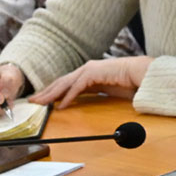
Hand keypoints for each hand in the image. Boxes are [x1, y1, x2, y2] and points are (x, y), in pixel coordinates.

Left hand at [28, 56, 151, 108]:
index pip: (65, 82)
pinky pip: (77, 87)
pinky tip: (60, 106)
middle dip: (45, 92)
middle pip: (60, 82)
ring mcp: (90, 70)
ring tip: (40, 104)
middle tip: (32, 102)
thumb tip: (82, 100)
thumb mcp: (106, 89)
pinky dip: (68, 97)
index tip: (42, 100)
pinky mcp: (95, 73)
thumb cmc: (129, 82)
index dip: (52, 91)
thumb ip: (93, 92)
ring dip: (51, 94)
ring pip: (65, 84)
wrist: (142, 73)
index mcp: (88, 73)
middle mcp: (86, 69)